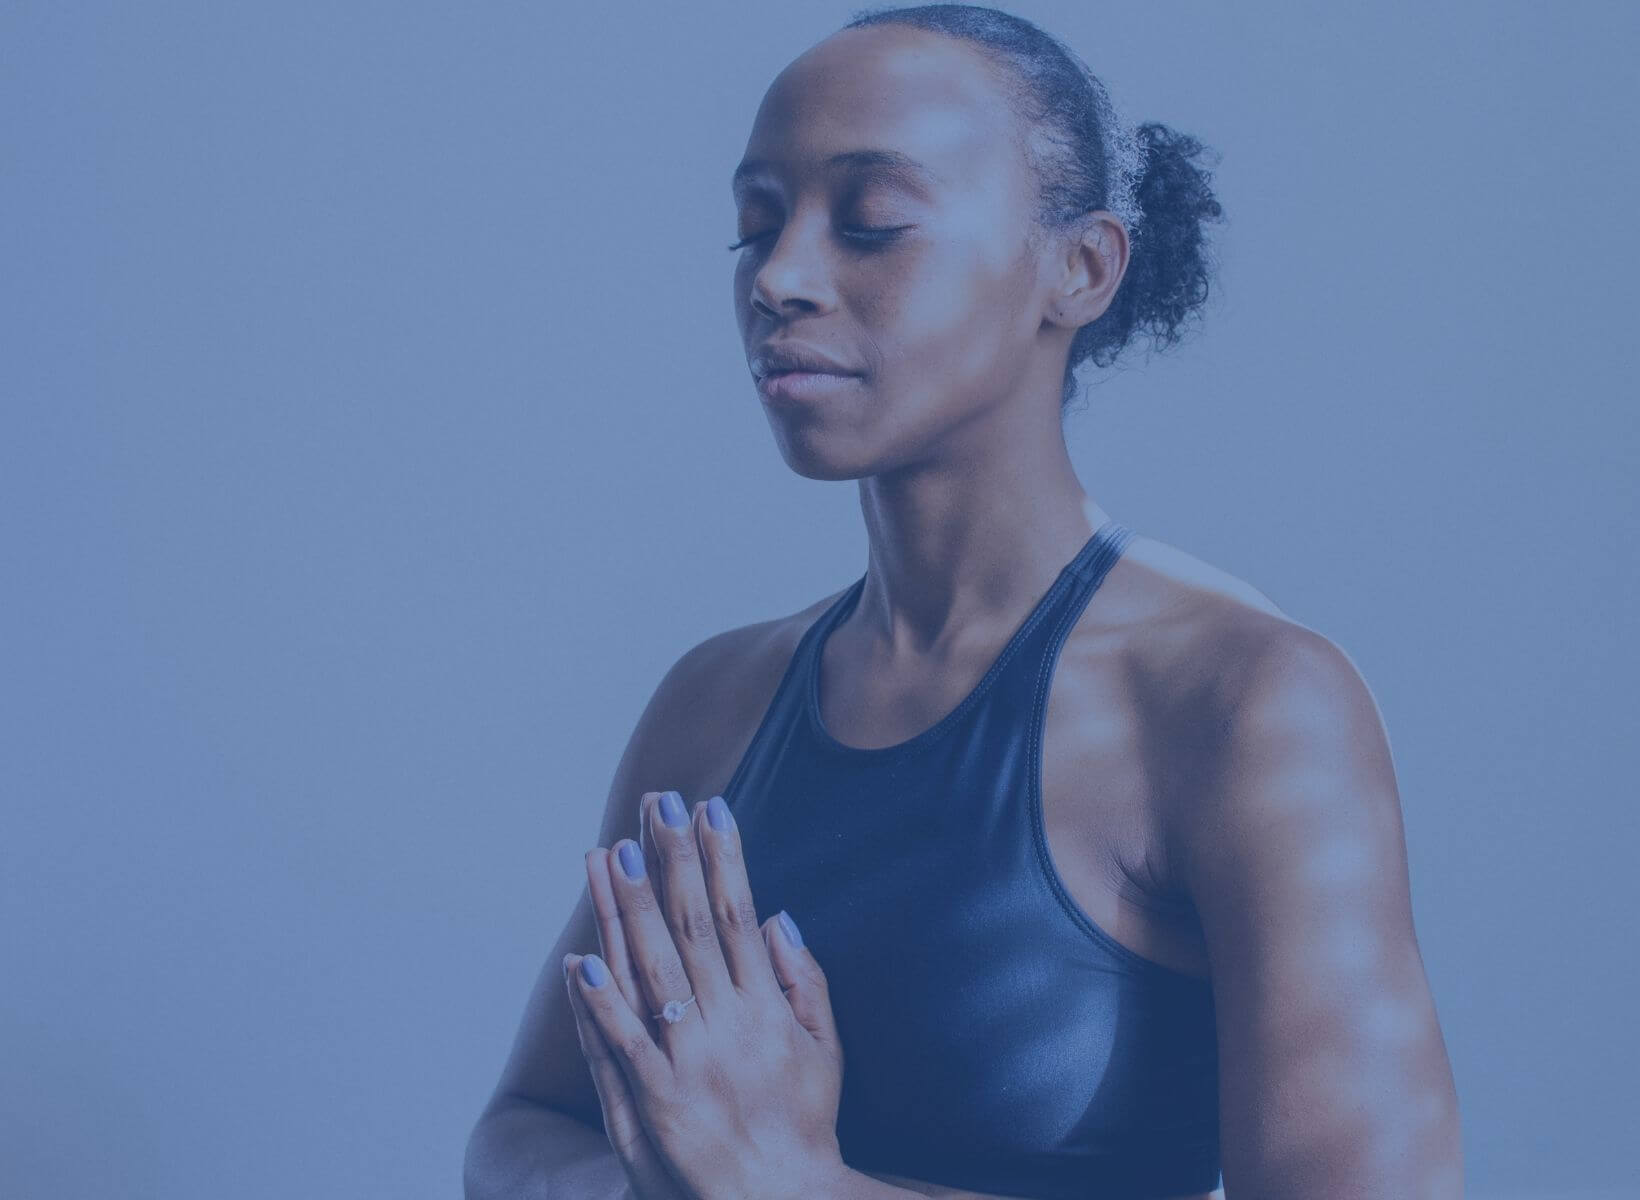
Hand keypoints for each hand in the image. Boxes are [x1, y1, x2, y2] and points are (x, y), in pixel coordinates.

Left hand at [564, 790, 846, 1199]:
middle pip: (692, 927)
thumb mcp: (826, 1047)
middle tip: (656, 804)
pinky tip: (581, 960)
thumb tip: (777, 917)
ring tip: (611, 854)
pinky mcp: (659, 1104)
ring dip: (630, 910)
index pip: (737, 914)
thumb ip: (805, 980)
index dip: (722, 857)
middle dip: (673, 860)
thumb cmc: (804, 1123)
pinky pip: (625, 1047)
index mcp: (767, 1005)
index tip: (708, 807)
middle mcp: (729, 1024)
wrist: (783, 1199)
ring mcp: (691, 1061)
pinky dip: (602, 1004)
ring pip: (653, 972)